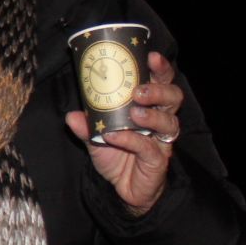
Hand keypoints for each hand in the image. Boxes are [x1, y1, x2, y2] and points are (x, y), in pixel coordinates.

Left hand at [65, 51, 182, 215]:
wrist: (123, 188)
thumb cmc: (116, 155)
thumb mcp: (96, 137)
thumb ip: (86, 126)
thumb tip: (71, 115)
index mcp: (149, 107)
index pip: (161, 82)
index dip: (160, 68)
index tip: (150, 56)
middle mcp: (160, 121)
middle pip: (173, 97)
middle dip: (159, 90)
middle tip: (139, 90)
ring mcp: (162, 141)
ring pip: (169, 122)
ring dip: (151, 114)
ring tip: (134, 112)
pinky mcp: (158, 160)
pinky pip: (149, 148)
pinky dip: (131, 140)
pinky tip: (116, 136)